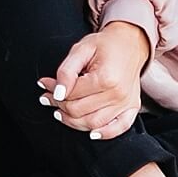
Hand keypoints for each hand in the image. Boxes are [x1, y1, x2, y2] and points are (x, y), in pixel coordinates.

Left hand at [39, 21, 150, 139]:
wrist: (130, 43)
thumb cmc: (105, 45)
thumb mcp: (81, 49)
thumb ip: (67, 71)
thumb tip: (57, 92)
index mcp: (106, 78)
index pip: (72, 94)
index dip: (54, 91)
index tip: (44, 84)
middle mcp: (118, 94)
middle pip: (79, 111)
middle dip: (59, 105)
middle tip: (48, 97)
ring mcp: (126, 103)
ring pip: (93, 123)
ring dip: (72, 121)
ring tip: (60, 112)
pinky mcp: (132, 107)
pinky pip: (119, 128)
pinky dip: (105, 134)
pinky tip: (91, 133)